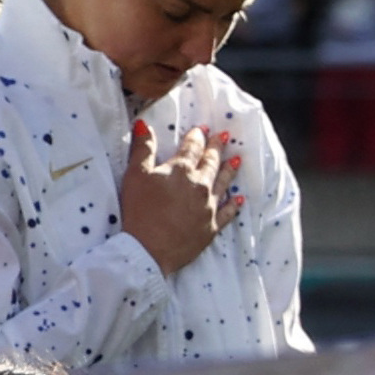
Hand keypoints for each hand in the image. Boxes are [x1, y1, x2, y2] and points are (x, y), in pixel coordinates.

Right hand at [113, 121, 231, 273]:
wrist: (148, 249)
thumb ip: (142, 149)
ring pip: (223, 182)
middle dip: (216, 148)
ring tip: (237, 158)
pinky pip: (228, 212)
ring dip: (230, 169)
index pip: (192, 148)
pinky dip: (234, 204)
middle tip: (224, 137)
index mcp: (180, 171)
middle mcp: (200, 185)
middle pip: (211, 162)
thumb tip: (144, 124)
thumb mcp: (134, 176)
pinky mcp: (211, 226)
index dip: (197, 137)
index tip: (203, 129)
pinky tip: (240, 198)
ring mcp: (208, 206)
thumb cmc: (138, 212)